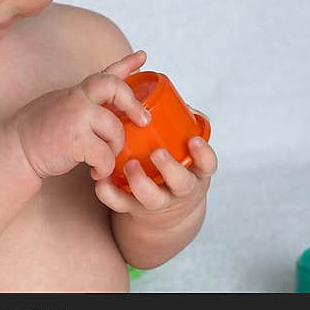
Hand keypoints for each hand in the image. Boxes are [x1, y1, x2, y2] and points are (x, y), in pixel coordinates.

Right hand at [11, 51, 150, 179]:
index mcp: (76, 92)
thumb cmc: (37, 133)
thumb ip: (82, 103)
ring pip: (116, 129)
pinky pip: (105, 154)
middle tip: (143, 120)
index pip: (105, 72)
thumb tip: (105, 105)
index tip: (144, 56)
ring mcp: (76, 117)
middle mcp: (77, 99)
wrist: (14, 150)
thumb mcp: (60, 106)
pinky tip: (96, 172)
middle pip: (115, 87)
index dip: (127, 62)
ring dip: (115, 149)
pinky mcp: (76, 140)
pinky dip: (104, 167)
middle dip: (133, 103)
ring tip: (104, 160)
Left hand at [94, 134, 217, 227]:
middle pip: (181, 183)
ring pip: (152, 198)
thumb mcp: (186, 150)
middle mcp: (180, 189)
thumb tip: (175, 100)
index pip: (207, 165)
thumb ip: (182, 127)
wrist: (167, 209)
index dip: (203, 154)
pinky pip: (122, 205)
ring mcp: (159, 201)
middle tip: (157, 153)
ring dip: (140, 182)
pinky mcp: (135, 208)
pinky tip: (102, 180)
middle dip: (170, 168)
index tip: (194, 140)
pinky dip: (110, 194)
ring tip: (129, 165)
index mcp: (196, 171)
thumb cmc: (176, 165)